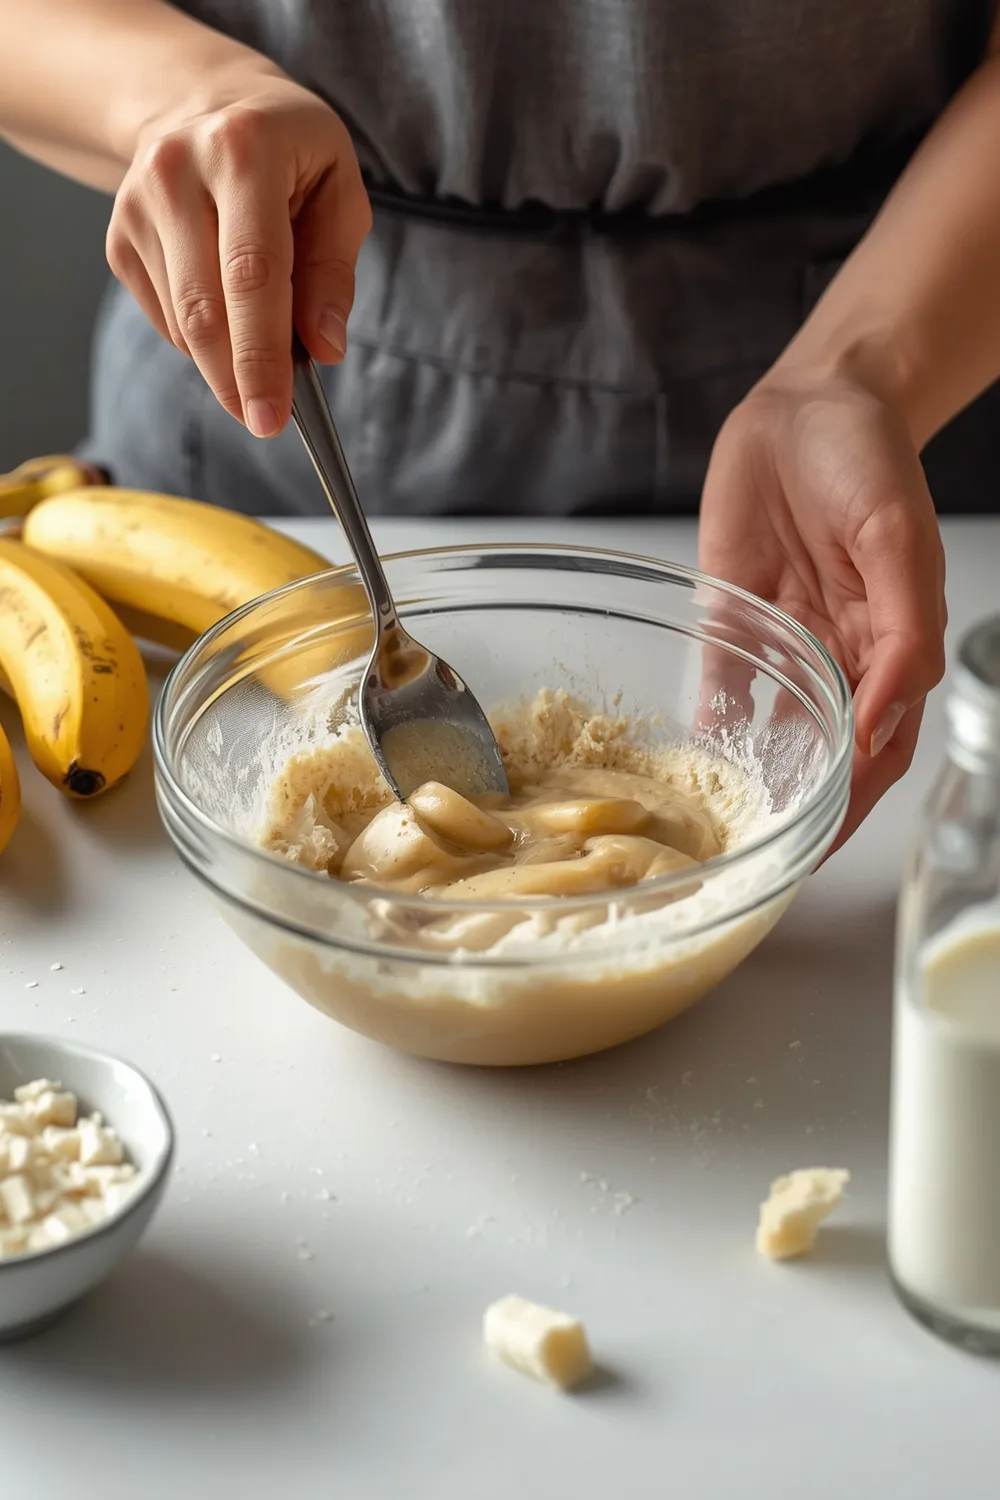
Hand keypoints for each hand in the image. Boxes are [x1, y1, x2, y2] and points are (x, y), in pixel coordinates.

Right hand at [106, 65, 371, 436]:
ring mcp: (137, 205)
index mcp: (243, 150)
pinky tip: (229, 320)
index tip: (275, 416)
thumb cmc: (289, 153)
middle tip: (267, 422)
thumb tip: (324, 348)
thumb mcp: (338, 190)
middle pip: (205, 309)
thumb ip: (334, 271)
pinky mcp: (119, 238)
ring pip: (182, 324)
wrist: (203, 103)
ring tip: (263, 366)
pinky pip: (165, 319)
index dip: (262, 355)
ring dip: (225, 365)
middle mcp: (177, 172)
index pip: (252, 274)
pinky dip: (203, 342)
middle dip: (237, 381)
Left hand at [699, 369, 945, 849]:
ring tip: (726, 832)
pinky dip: (710, 726)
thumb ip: (903, 634)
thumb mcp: (899, 540)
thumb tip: (882, 726)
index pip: (878, 747)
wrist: (810, 401)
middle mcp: (838, 655)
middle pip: (823, 753)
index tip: (820, 848)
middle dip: (800, 808)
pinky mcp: (733, 617)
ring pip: (772, 730)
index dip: (853, 801)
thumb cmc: (868, 459)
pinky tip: (692, 764)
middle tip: (767, 861)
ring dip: (754, 780)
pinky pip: (720, 684)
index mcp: (889, 646)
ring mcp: (783, 640)